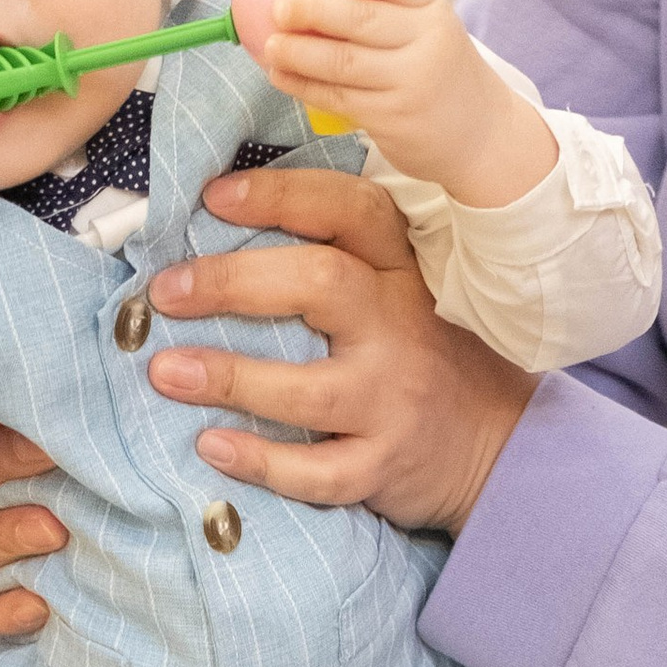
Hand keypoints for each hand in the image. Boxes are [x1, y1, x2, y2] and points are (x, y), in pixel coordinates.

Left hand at [145, 166, 536, 528]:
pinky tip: (211, 447)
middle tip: (166, 293)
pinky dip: (261, 461)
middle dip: (233, 283)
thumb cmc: (427, 357)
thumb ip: (339, 261)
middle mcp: (402, 327)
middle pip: (320, 285)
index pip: (351, 211)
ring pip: (309, 390)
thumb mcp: (403, 293)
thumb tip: (219, 234)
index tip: (215, 197)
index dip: (282, 196)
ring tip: (165, 373)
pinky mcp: (385, 465)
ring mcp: (395, 401)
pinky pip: (318, 471)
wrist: (501, 447)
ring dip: (229, 379)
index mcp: (402, 272)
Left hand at [262, 0, 557, 204]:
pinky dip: (304, 86)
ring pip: (342, 63)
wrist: (482, 135)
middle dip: (311, 11)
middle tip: (280, 9)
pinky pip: (338, 98)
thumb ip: (387, 11)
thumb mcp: (429, 30)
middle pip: (360, 20)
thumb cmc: (440, 74)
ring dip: (297, 53)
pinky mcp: (393, 118)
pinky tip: (283, 77)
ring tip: (271, 46)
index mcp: (433, 10)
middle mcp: (427, 43)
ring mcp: (410, 83)